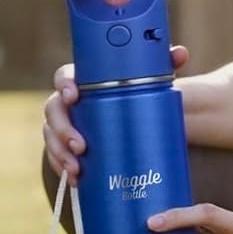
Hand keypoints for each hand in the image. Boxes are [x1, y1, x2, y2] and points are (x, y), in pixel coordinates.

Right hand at [43, 44, 189, 181]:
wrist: (142, 119)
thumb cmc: (141, 94)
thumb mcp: (152, 79)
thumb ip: (165, 63)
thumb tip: (181, 53)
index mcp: (83, 80)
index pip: (64, 76)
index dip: (64, 84)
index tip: (74, 95)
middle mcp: (69, 102)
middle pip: (53, 111)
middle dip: (63, 130)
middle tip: (81, 146)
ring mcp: (66, 124)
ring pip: (51, 136)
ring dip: (59, 153)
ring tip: (77, 168)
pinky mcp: (68, 146)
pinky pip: (56, 156)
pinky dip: (62, 168)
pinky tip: (76, 180)